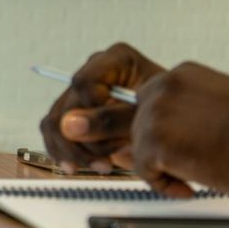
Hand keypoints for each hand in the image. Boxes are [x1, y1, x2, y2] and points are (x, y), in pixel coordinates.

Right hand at [39, 42, 163, 173]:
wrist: (176, 134)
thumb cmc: (172, 119)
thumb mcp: (148, 118)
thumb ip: (112, 120)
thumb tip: (68, 126)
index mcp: (116, 60)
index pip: (84, 83)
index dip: (94, 111)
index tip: (119, 133)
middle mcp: (93, 73)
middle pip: (67, 106)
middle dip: (87, 139)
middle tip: (114, 158)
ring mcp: (80, 95)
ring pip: (54, 122)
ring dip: (73, 151)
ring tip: (103, 166)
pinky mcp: (72, 116)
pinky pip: (52, 133)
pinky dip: (62, 153)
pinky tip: (76, 167)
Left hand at [125, 62, 228, 195]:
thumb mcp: (224, 94)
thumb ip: (195, 100)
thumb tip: (182, 117)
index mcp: (181, 74)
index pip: (152, 99)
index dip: (162, 125)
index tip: (178, 140)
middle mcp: (163, 89)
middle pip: (140, 120)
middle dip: (158, 144)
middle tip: (183, 160)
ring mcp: (156, 114)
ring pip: (139, 144)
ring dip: (160, 165)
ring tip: (190, 176)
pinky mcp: (155, 143)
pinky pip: (143, 168)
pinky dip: (161, 184)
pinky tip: (186, 188)